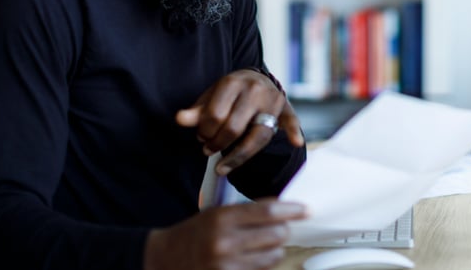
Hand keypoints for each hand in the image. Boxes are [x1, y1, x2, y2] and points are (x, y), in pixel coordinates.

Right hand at [144, 199, 307, 269]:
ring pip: (274, 256)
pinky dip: (264, 264)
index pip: (268, 211)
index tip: (306, 209)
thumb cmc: (195, 233)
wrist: (164, 259)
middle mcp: (225, 242)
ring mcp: (228, 265)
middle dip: (284, 230)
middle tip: (283, 227)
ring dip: (276, 249)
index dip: (291, 210)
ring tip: (265, 244)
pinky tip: (255, 258)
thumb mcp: (216, 213)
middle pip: (276, 235)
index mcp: (221, 218)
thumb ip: (247, 211)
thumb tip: (283, 207)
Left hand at [175, 69, 303, 174]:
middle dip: (217, 143)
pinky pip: (291, 121)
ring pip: (257, 135)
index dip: (204, 131)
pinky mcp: (285, 108)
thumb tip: (180, 120)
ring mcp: (272, 99)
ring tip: (222, 167)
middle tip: (208, 149)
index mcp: (233, 82)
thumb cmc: (229, 92)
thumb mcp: (211, 96)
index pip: (215, 115)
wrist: (256, 78)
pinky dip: (293, 131)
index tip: (201, 138)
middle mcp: (254, 89)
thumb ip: (197, 110)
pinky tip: (296, 142)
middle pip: (234, 128)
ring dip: (238, 155)